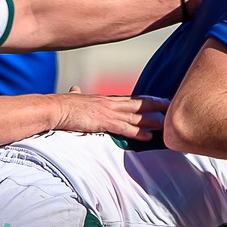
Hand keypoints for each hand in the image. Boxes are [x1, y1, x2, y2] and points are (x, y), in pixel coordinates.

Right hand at [52, 94, 167, 139]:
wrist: (54, 108)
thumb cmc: (62, 105)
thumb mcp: (73, 98)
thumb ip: (77, 94)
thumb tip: (75, 89)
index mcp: (106, 99)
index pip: (131, 99)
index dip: (147, 100)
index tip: (159, 101)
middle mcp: (111, 103)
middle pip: (139, 104)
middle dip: (157, 106)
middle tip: (172, 107)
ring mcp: (108, 112)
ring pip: (136, 116)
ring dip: (152, 121)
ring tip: (167, 124)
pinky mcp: (104, 122)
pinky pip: (125, 128)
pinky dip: (138, 132)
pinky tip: (149, 137)